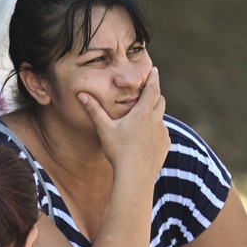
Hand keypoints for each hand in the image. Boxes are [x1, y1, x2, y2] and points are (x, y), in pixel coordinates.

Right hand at [79, 66, 169, 188]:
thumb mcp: (104, 129)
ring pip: (161, 117)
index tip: (155, 70)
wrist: (135, 176)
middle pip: (160, 100)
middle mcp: (156, 120)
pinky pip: (163, 133)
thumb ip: (94, 110)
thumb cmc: (118, 151)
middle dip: (155, 94)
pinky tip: (147, 137)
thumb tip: (81, 94)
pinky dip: (156, 130)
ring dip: (155, 114)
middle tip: (149, 91)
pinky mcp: (165, 145)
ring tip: (145, 117)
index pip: (152, 88)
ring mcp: (163, 133)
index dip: (154, 78)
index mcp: (143, 112)